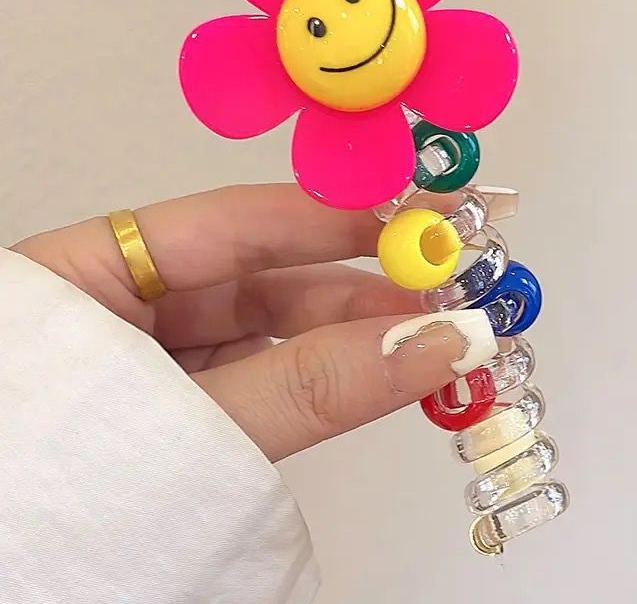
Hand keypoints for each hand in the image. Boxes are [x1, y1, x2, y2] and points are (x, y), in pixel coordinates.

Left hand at [11, 184, 494, 460]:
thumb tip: (435, 342)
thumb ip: (307, 385)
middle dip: (363, 284)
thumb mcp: (187, 426)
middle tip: (450, 290)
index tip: (425, 211)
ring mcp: (160, 356)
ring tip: (437, 337)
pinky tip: (384, 372)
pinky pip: (268, 374)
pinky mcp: (186, 404)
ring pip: (273, 329)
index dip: (339, 214)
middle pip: (264, 274)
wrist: (2, 593)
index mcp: (93, 270)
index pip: (238, 221)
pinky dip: (327, 375)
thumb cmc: (52, 495)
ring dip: (357, 333)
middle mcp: (129, 304)